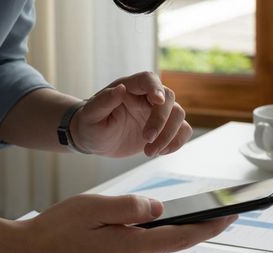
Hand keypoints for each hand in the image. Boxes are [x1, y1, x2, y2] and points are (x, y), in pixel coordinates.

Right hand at [11, 194, 235, 252]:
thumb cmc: (55, 230)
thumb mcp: (93, 206)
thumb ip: (132, 206)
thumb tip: (159, 210)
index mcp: (130, 249)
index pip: (183, 237)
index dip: (211, 226)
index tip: (232, 216)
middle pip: (163, 242)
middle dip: (158, 224)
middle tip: (132, 210)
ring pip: (146, 249)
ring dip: (137, 234)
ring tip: (102, 226)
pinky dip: (127, 245)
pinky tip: (101, 239)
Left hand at [71, 72, 191, 157]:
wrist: (95, 140)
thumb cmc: (90, 125)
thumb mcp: (91, 115)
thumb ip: (103, 101)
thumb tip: (120, 89)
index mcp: (130, 88)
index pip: (149, 79)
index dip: (156, 88)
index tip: (157, 101)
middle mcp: (147, 97)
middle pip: (169, 99)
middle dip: (162, 121)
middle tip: (147, 140)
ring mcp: (158, 112)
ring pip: (179, 115)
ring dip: (168, 136)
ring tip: (149, 152)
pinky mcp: (164, 128)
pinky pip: (182, 130)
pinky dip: (176, 142)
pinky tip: (160, 152)